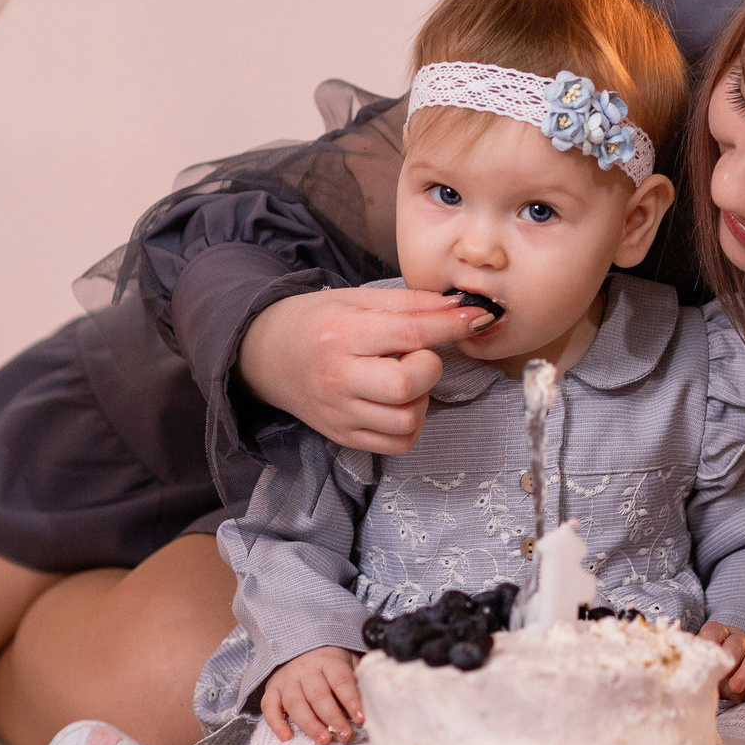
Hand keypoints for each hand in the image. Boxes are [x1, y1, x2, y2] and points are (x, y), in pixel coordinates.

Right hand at [238, 287, 491, 453]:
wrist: (266, 356)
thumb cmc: (316, 321)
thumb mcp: (357, 299)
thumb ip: (410, 303)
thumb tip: (459, 308)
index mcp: (342, 333)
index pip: (409, 333)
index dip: (451, 326)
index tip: (478, 317)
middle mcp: (339, 377)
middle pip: (407, 385)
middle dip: (429, 368)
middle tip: (416, 356)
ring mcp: (340, 413)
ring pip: (407, 421)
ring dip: (420, 399)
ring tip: (403, 380)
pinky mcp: (343, 436)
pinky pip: (398, 444)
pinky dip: (410, 424)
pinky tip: (397, 402)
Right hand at [261, 646, 364, 744]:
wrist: (301, 651)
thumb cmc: (329, 665)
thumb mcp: (348, 664)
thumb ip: (357, 680)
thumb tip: (372, 700)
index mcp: (328, 661)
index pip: (340, 680)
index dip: (351, 700)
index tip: (360, 718)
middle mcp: (305, 669)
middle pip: (317, 694)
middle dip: (332, 717)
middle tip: (344, 734)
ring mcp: (287, 680)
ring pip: (295, 703)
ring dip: (310, 724)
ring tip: (323, 739)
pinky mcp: (272, 690)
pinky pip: (269, 706)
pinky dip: (276, 723)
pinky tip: (287, 736)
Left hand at [699, 622, 744, 702]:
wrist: (729, 687)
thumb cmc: (712, 676)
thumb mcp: (702, 671)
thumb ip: (696, 669)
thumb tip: (686, 676)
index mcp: (720, 635)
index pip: (714, 631)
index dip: (710, 642)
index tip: (705, 658)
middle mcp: (739, 640)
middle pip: (738, 643)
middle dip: (731, 659)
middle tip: (721, 674)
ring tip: (737, 688)